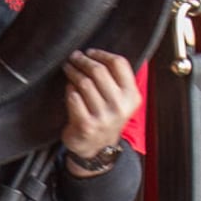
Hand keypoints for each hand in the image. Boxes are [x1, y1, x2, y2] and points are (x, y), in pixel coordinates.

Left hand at [60, 49, 140, 163]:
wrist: (97, 148)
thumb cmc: (106, 117)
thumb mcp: (121, 100)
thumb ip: (117, 79)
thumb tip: (96, 54)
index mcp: (131, 96)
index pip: (119, 64)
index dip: (101, 54)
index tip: (89, 52)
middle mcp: (120, 107)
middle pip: (99, 71)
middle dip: (83, 61)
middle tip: (74, 57)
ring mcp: (103, 117)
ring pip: (84, 83)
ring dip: (73, 72)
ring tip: (68, 68)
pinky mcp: (86, 124)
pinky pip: (73, 97)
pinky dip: (69, 90)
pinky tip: (69, 89)